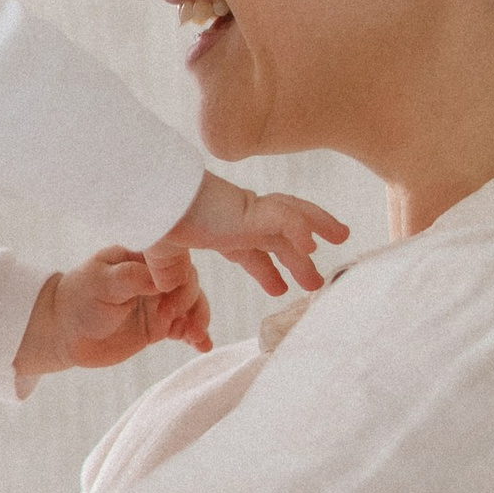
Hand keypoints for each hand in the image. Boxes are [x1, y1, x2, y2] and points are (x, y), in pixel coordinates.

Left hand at [14, 241, 213, 382]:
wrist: (66, 333)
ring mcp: (159, 301)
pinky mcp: (160, 324)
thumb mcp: (101, 283)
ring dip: (198, 319)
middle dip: (190, 301)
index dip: (178, 277)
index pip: (172, 259)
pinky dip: (196, 335)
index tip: (166, 298)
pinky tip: (203, 346)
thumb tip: (165, 280)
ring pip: (191, 305)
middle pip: (187, 282)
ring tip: (196, 336)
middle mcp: (154, 276)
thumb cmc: (79, 300)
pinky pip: (184, 327)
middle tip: (174, 321)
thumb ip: (131, 277)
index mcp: (140, 257)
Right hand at [164, 170, 350, 298]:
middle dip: (299, 258)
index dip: (268, 270)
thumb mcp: (164, 256)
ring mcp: (247, 212)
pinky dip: (300, 228)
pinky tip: (313, 246)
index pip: (252, 250)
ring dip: (319, 225)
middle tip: (316, 280)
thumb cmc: (156, 220)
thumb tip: (165, 290)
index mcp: (222, 231)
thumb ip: (170, 272)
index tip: (280, 288)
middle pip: (280, 237)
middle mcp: (239, 220)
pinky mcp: (249, 209)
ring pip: (293, 215)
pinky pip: (284, 217)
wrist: (151, 202)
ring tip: (342, 236)